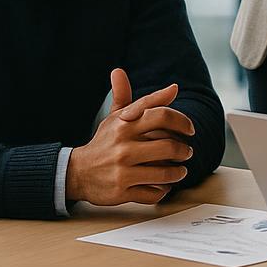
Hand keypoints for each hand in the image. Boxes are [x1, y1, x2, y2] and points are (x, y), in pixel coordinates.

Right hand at [65, 68, 196, 205]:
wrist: (76, 172)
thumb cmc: (104, 141)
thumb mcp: (116, 117)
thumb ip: (131, 97)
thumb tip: (131, 74)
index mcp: (125, 125)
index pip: (162, 115)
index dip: (182, 121)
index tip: (190, 129)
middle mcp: (124, 146)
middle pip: (168, 146)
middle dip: (183, 150)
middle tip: (186, 152)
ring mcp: (122, 170)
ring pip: (164, 172)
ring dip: (178, 172)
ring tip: (180, 170)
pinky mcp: (120, 191)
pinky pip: (152, 192)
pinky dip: (163, 190)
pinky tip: (164, 186)